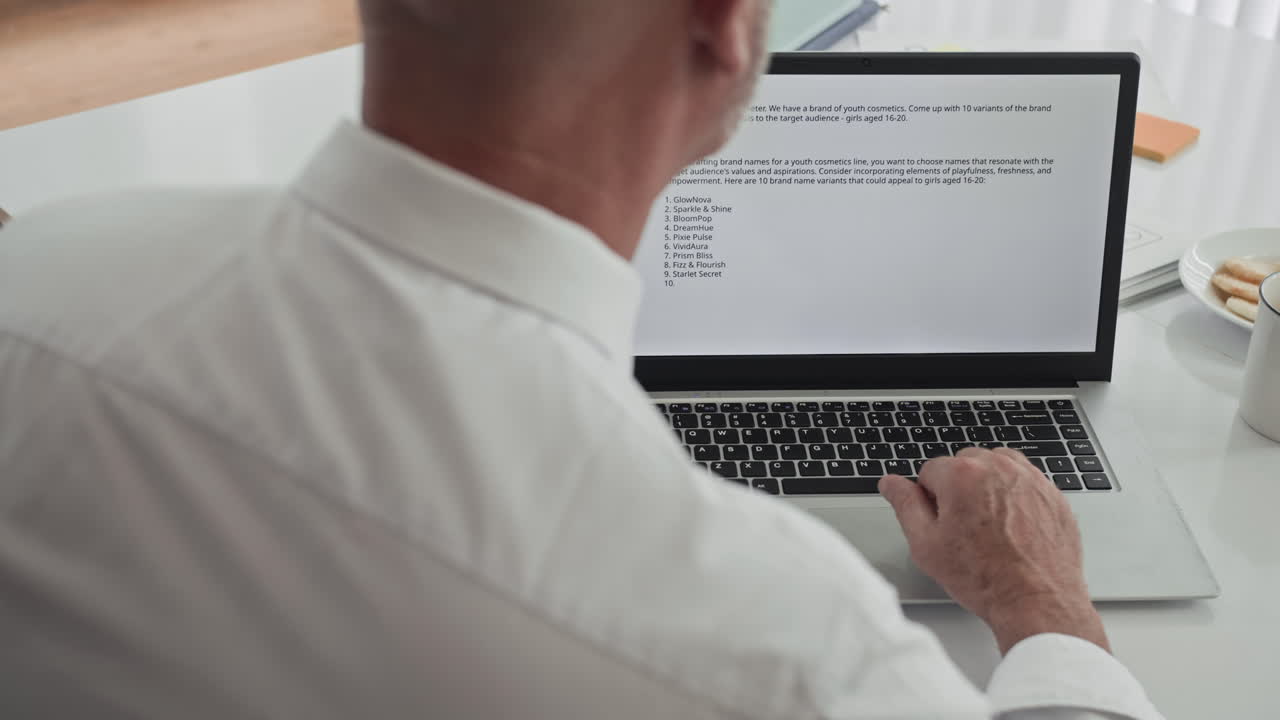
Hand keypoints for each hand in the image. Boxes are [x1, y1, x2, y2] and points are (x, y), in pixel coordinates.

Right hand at [878, 448, 1108, 653]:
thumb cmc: (984, 579)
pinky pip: (1025, 482)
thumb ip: (905, 505)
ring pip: (996, 468)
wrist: (1037, 602)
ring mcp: (1030, 479)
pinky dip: (1016, 497)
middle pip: (964, 464)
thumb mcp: (926, 545)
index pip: (930, 470)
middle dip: (959, 489)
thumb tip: (891, 483)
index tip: (942, 523)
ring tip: (989, 526)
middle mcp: (998, 468)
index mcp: (962, 476)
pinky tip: (1013, 528)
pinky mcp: (1052, 494)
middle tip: (964, 528)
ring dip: (988, 487)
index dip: (930, 499)